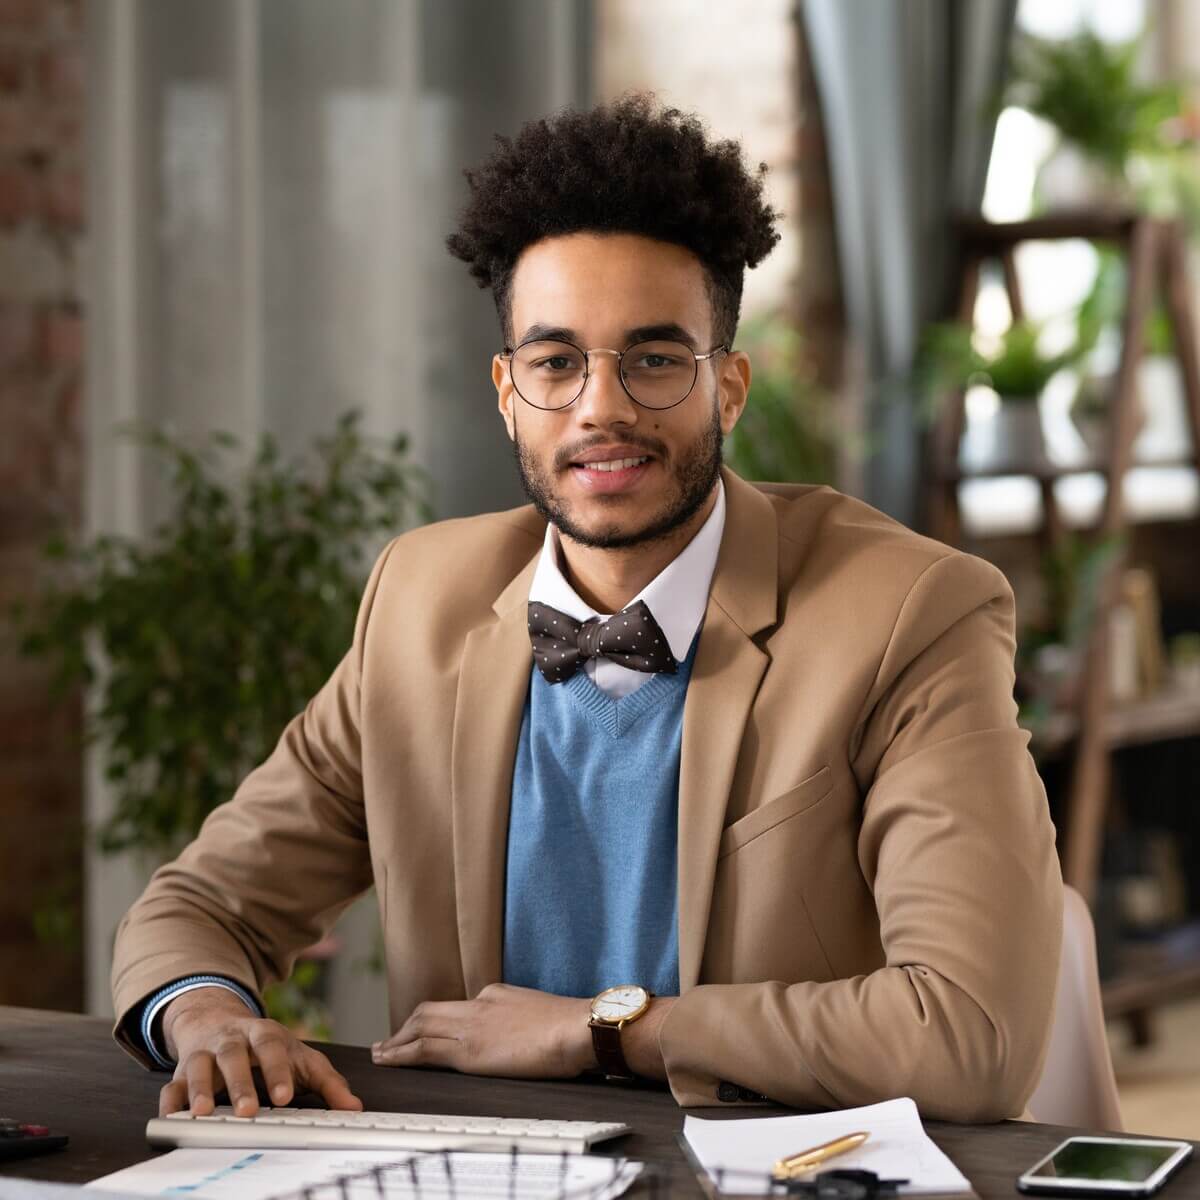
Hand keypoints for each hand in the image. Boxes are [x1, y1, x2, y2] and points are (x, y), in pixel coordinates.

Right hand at [157, 986, 362, 1117]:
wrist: (219, 1019)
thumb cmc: (267, 1046)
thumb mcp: (301, 1058)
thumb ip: (328, 1082)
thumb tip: (354, 1108)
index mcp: (265, 1034)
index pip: (272, 1047)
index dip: (278, 1071)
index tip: (284, 1096)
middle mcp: (233, 1040)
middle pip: (235, 1056)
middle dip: (240, 1083)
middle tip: (247, 1111)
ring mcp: (206, 1054)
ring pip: (201, 1067)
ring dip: (200, 1089)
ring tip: (203, 1114)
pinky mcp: (183, 1071)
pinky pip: (172, 1085)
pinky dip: (171, 1101)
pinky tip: (172, 1117)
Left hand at [371, 983, 595, 1078]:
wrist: (577, 1027)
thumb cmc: (570, 1026)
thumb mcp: (540, 1013)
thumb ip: (522, 1020)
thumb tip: (521, 1037)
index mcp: (496, 994)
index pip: (457, 1007)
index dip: (435, 1021)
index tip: (424, 1031)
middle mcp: (478, 1004)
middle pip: (430, 1012)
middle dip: (405, 1026)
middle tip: (387, 1041)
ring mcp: (471, 1026)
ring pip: (419, 1027)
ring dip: (395, 1040)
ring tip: (379, 1052)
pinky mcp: (469, 1051)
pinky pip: (423, 1050)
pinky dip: (400, 1053)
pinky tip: (388, 1060)